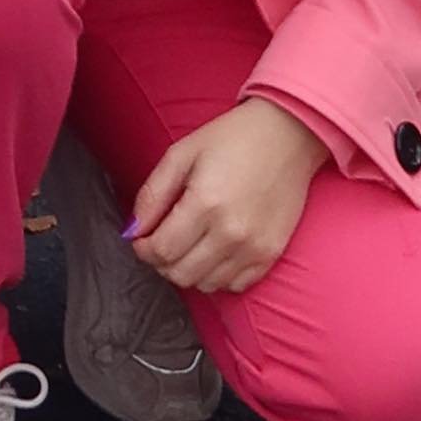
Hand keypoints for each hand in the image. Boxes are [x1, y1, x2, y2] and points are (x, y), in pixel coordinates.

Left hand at [125, 97, 323, 294]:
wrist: (287, 135)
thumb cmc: (232, 138)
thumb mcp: (182, 153)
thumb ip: (153, 194)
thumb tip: (133, 230)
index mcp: (205, 203)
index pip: (162, 251)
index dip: (143, 250)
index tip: (141, 239)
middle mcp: (231, 232)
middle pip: (181, 274)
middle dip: (161, 262)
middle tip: (161, 242)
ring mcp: (254, 247)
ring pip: (206, 285)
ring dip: (188, 270)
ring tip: (187, 246)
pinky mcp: (271, 254)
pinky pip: (235, 285)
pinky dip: (217, 276)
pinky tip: (213, 252)